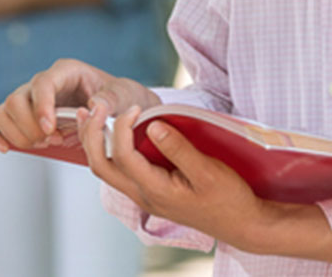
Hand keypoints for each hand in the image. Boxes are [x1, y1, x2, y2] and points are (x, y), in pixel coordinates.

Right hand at [0, 58, 158, 152]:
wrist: (117, 108)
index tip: (49, 130)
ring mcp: (30, 99)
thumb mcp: (125, 95)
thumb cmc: (120, 98)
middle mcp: (43, 83)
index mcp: (66, 72)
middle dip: (29, 127)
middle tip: (51, 141)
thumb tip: (94, 107)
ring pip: (4, 110)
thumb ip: (112, 99)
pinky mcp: (22, 116)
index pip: (42, 83)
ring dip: (17, 134)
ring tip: (42, 145)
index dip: (41, 107)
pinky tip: (4, 148)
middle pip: (16, 99)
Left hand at [79, 104, 331, 262]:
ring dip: (95, 142)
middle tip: (92, 107)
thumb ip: (178, 149)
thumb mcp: (208, 171)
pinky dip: (109, 149)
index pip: (123, 156)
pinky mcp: (151, 191)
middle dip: (91, 135)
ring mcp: (145, 195)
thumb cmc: (229, 198)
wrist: (241, 224)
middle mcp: (143, 195)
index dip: (122, 127)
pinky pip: (119, 171)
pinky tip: (113, 132)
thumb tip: (151, 124)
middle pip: (101, 166)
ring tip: (91, 115)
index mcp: (155, 190)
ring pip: (106, 170)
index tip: (135, 106)